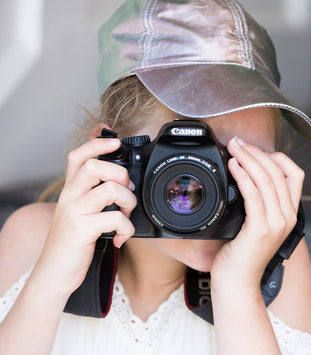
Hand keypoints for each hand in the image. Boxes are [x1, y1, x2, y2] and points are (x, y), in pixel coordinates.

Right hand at [35, 138, 136, 295]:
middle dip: (121, 175)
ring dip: (129, 202)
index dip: (97, 144)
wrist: (53, 275)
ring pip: (110, 189)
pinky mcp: (81, 230)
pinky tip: (122, 238)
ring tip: (126, 217)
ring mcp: (74, 212)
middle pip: (97, 166)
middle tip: (127, 193)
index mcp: (70, 191)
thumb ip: (95, 198)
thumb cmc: (72, 245)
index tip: (117, 142)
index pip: (77, 156)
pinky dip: (127, 228)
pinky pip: (115, 219)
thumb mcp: (80, 215)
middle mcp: (69, 197)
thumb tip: (124, 184)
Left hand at [210, 136, 303, 290]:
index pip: (295, 174)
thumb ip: (259, 203)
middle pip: (279, 172)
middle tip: (238, 141)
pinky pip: (253, 194)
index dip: (278, 157)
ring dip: (248, 158)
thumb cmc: (241, 254)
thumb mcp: (256, 224)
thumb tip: (245, 174)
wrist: (237, 283)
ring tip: (233, 148)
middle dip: (257, 151)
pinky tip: (232, 166)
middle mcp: (287, 217)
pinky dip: (243, 175)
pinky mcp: (261, 229)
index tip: (256, 150)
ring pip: (267, 179)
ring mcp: (276, 223)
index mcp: (290, 214)